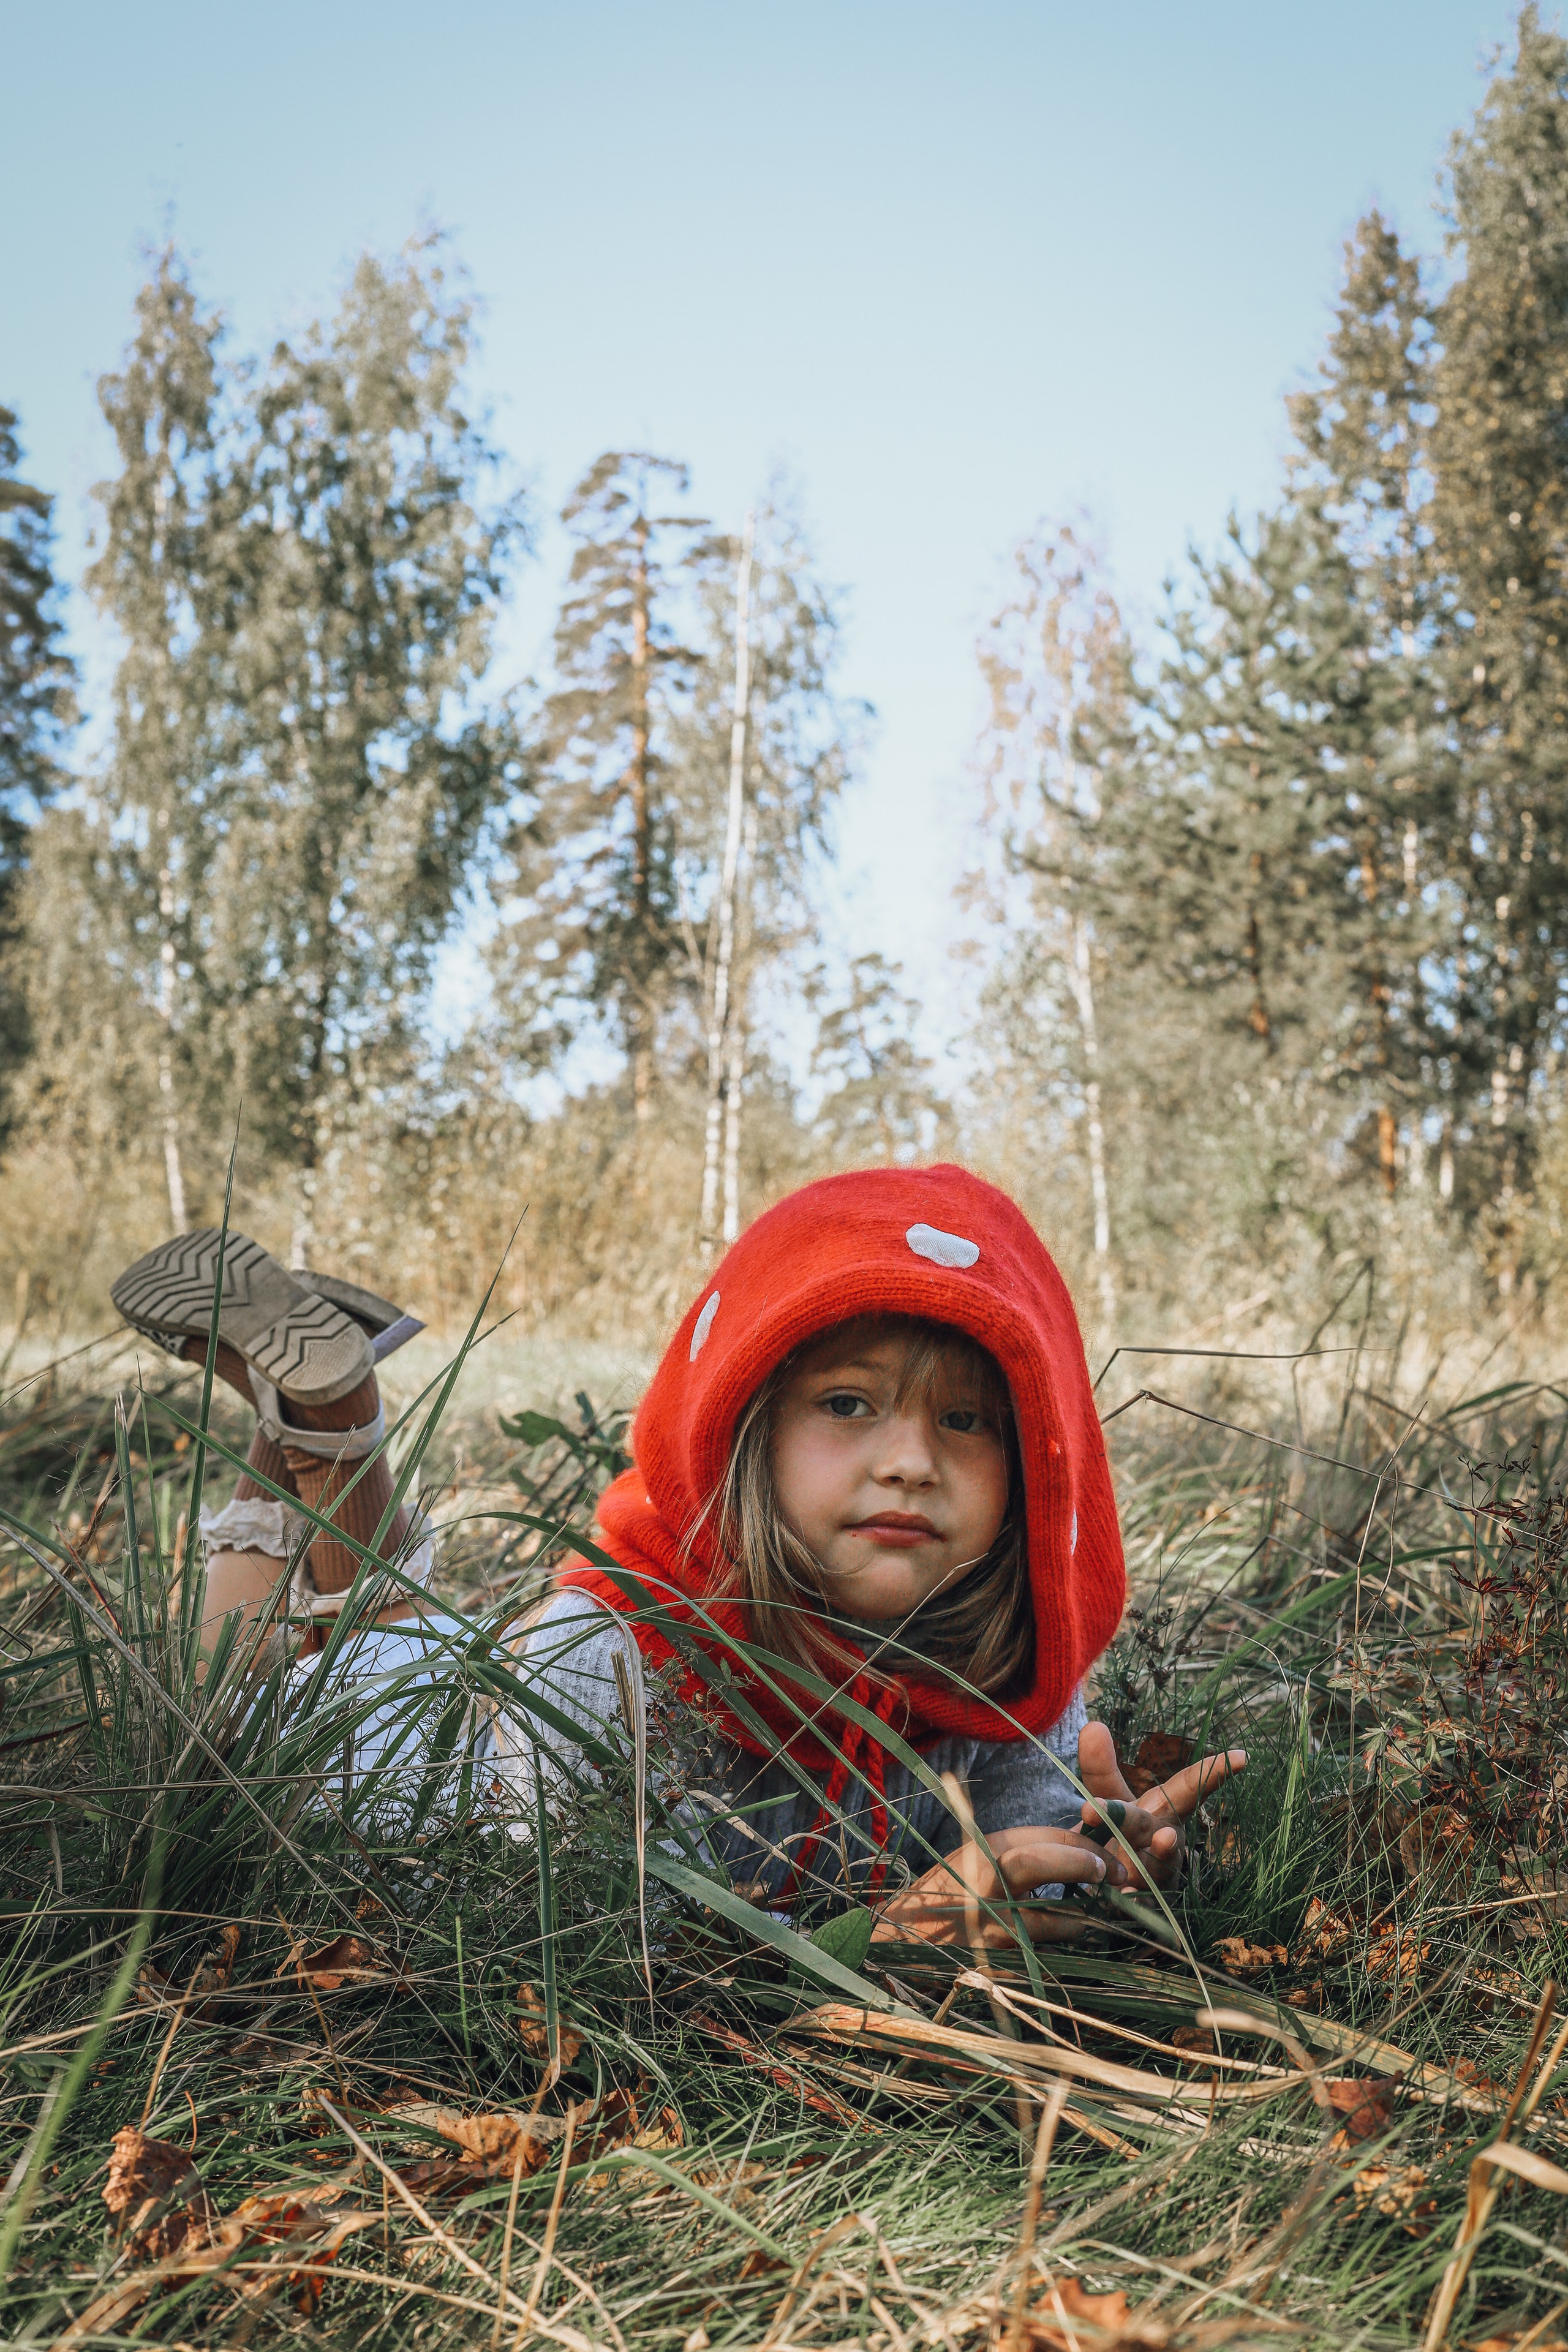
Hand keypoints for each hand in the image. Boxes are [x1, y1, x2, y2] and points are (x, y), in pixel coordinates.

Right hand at [871, 1823, 1128, 1948]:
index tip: (1106, 1855)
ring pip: (1053, 1920)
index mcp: (981, 1852)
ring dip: (1079, 1920)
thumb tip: (1077, 1844)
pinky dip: (1057, 1951)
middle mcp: (982, 1885)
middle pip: (1038, 1862)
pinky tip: (1059, 1947)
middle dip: (1083, 1863)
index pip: (1041, 1836)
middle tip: (1113, 1875)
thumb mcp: (974, 1861)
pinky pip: (1042, 1957)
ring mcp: (987, 1927)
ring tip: (1085, 1919)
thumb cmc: (942, 1898)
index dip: (1083, 1842)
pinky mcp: (994, 1964)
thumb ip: (1018, 1853)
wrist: (898, 1946)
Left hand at [1077, 1721, 1246, 1890]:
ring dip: (1145, 1870)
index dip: (1214, 1773)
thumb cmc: (1119, 1834)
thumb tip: (1092, 1725)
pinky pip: (1143, 1907)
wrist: (1113, 1888)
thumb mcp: (1108, 1798)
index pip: (1189, 1788)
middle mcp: (1168, 1841)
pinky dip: (1133, 1905)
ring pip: (1157, 1871)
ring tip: (1131, 1872)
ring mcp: (1161, 1876)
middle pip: (1159, 1829)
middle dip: (1138, 1823)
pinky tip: (1121, 1901)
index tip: (1242, 1756)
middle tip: (1140, 1825)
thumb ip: (1100, 1768)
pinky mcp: (1148, 1906)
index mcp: (1163, 1810)